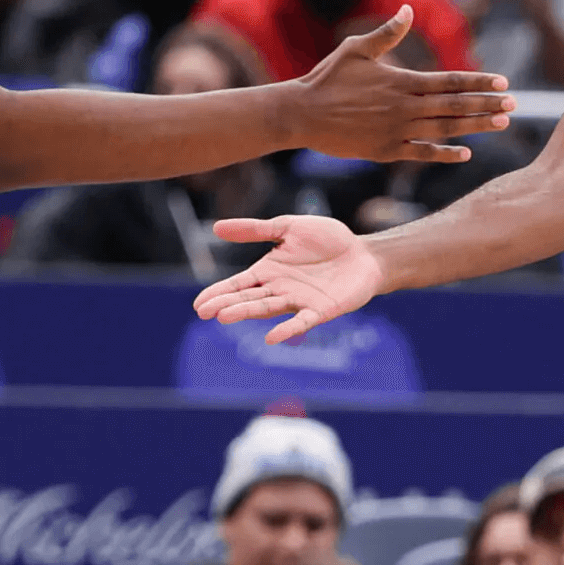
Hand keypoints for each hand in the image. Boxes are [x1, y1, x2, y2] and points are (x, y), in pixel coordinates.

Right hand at [195, 215, 384, 344]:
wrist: (364, 253)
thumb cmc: (329, 239)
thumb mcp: (288, 227)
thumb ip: (255, 230)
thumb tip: (215, 228)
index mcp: (270, 270)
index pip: (239, 283)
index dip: (219, 292)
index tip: (199, 304)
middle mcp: (280, 289)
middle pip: (248, 297)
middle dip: (226, 304)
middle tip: (203, 312)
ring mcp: (299, 301)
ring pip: (267, 308)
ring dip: (246, 313)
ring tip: (224, 317)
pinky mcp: (320, 310)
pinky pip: (301, 322)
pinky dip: (287, 330)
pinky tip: (271, 338)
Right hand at [289, 7, 514, 162]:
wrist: (300, 115)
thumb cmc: (327, 78)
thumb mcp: (356, 49)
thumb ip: (388, 34)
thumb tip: (409, 10)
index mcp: (402, 80)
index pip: (451, 81)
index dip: (479, 81)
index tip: (504, 82)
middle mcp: (405, 107)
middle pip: (455, 105)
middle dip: (487, 104)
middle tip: (514, 105)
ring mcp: (397, 131)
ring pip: (446, 129)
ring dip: (476, 126)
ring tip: (501, 123)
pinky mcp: (385, 151)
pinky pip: (422, 153)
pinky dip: (445, 154)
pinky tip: (467, 152)